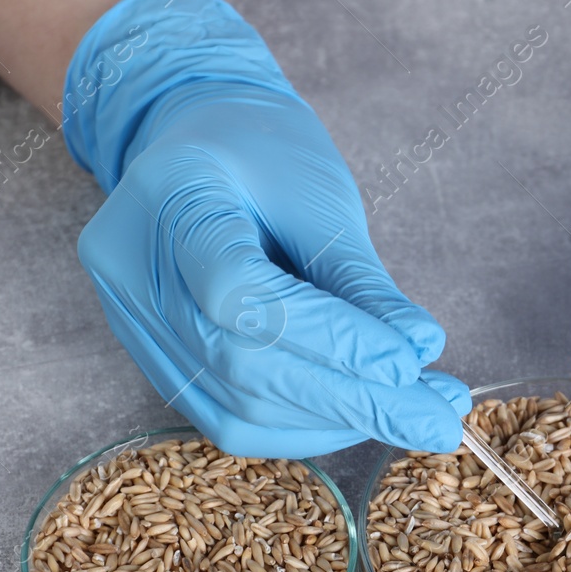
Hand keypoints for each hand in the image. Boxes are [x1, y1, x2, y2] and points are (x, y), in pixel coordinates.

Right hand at [63, 0, 467, 457]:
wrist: (198, 142)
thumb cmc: (263, 155)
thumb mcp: (320, 197)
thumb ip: (361, 280)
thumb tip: (419, 353)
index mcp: (171, 195)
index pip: (241, 291)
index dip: (329, 338)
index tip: (409, 365)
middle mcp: (131, 269)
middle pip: (240, 364)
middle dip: (351, 399)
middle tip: (439, 417)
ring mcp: (131, 324)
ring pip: (237, 407)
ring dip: (337, 421)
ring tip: (418, 412)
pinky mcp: (154, 363)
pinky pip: (229, 420)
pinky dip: (303, 429)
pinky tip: (363, 415)